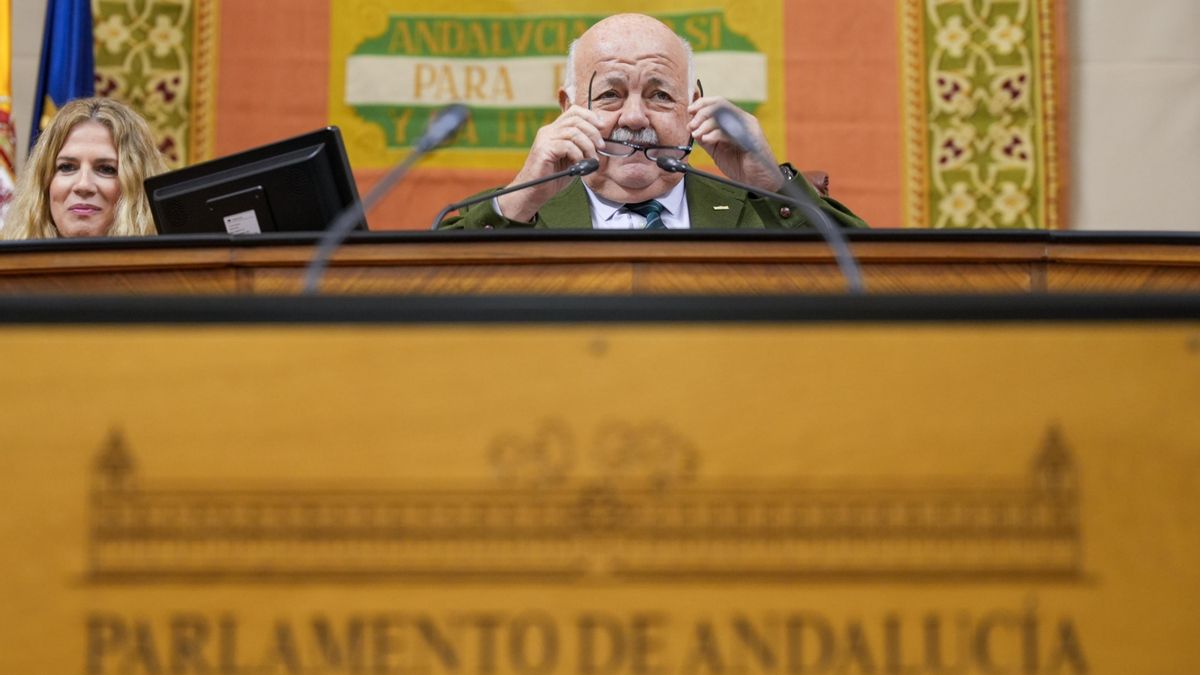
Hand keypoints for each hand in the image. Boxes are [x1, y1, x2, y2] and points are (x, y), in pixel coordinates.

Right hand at [497, 105, 605, 221]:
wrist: (534, 191)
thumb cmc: (553, 177)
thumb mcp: (571, 158)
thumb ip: (581, 147)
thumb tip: (599, 142)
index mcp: (555, 130)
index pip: (574, 112)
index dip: (590, 116)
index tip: (602, 126)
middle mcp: (549, 131)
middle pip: (576, 119)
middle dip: (593, 132)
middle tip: (601, 146)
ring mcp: (545, 139)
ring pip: (573, 132)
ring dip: (588, 146)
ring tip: (592, 159)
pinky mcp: (544, 149)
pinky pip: (567, 146)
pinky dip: (578, 155)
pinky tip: (578, 164)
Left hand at [688, 97, 783, 193]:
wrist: (759, 182)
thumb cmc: (741, 166)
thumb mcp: (718, 150)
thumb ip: (707, 139)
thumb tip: (692, 129)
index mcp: (736, 121)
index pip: (719, 103)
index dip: (702, 103)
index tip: (690, 111)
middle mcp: (743, 121)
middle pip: (720, 105)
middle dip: (701, 113)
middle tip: (691, 125)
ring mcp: (748, 128)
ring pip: (724, 116)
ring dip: (706, 124)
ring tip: (697, 134)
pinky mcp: (751, 139)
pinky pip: (729, 131)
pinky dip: (714, 134)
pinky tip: (706, 140)